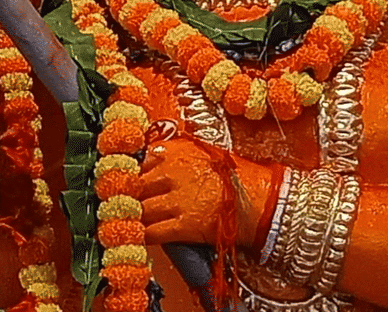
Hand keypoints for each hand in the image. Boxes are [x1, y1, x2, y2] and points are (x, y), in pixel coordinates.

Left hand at [140, 137, 275, 248]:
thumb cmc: (235, 175)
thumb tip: (152, 157)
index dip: (135, 172)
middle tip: (129, 202)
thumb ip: (176, 154)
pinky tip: (141, 235)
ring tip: (134, 220)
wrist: (258, 200)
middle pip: (136, 186)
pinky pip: (151, 233)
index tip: (133, 179)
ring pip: (140, 210)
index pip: (140, 160)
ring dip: (135, 216)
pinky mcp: (183, 226)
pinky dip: (143, 235)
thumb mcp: (203, 152)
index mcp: (176, 151)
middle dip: (131, 195)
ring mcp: (176, 201)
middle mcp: (172, 173)